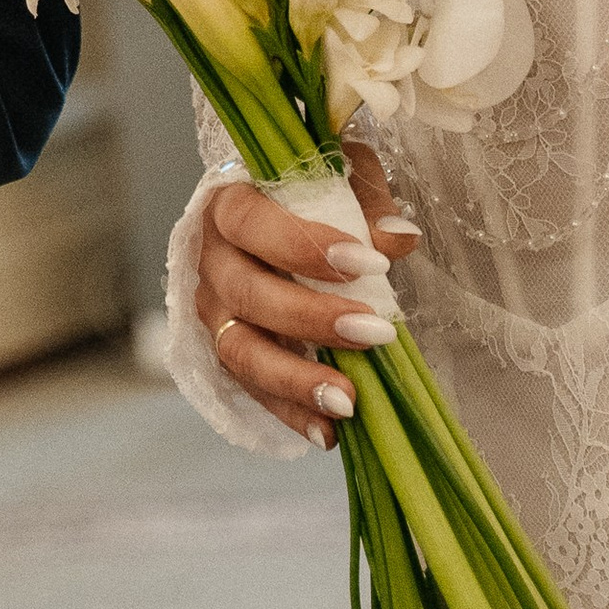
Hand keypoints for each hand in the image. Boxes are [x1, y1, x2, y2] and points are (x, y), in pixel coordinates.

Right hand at [190, 136, 418, 448]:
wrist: (270, 214)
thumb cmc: (307, 191)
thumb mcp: (340, 177)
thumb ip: (367, 202)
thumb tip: (398, 240)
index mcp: (228, 205)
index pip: (254, 225)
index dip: (305, 247)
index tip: (371, 265)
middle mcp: (210, 259)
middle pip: (247, 295)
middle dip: (312, 318)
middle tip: (376, 332)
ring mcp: (213, 310)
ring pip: (239, 351)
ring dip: (294, 379)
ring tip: (349, 402)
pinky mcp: (226, 349)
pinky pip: (250, 388)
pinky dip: (289, 412)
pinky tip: (330, 432)